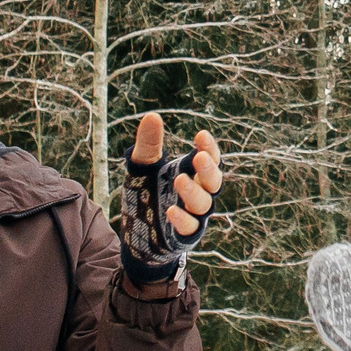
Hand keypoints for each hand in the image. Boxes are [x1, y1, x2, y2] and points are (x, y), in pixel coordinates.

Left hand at [115, 115, 222, 286]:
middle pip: (214, 181)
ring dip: (194, 192)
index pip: (211, 159)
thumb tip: (152, 116)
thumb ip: (149, 144)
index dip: (210, 148)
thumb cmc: (146, 193)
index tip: (200, 135)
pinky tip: (171, 210)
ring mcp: (194, 214)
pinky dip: (183, 219)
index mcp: (193, 173)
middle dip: (209, 169)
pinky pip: (190, 227)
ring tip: (179, 180)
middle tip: (199, 157)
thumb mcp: (142, 165)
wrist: (136, 232)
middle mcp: (199, 192)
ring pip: (204, 204)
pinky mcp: (184, 234)